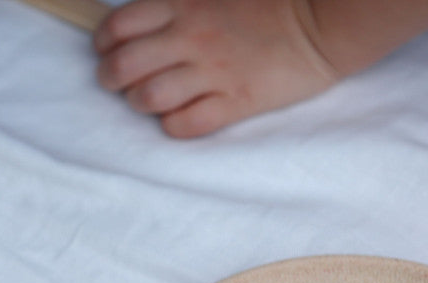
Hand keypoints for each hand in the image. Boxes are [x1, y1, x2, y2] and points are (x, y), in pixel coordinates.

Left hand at [93, 0, 336, 136]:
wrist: (323, 20)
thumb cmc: (268, 2)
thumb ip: (177, 0)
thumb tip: (145, 15)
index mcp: (183, 4)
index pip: (118, 26)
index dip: (104, 42)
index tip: (109, 48)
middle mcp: (190, 38)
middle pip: (122, 68)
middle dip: (111, 79)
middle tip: (120, 81)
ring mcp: (212, 73)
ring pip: (147, 99)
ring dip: (141, 103)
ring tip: (151, 99)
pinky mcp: (234, 103)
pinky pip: (184, 125)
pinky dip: (174, 125)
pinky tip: (181, 115)